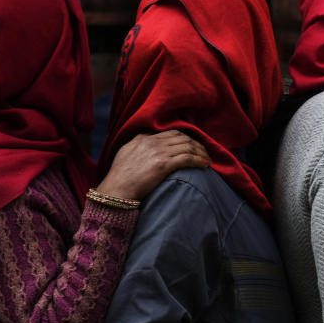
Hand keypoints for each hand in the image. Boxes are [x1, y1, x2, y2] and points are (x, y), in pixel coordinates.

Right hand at [95, 130, 209, 200]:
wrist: (116, 190)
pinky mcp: (163, 165)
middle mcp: (152, 142)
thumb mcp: (125, 152)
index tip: (193, 145)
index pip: (172, 133)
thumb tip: (146, 137)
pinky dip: (199, 160)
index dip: (186, 138)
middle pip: (182, 138)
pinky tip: (205, 164)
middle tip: (204, 152)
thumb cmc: (120, 176)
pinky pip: (187, 158)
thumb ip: (137, 143)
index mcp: (144, 138)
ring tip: (207, 159)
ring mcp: (158, 152)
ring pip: (187, 146)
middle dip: (196, 144)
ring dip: (201, 152)